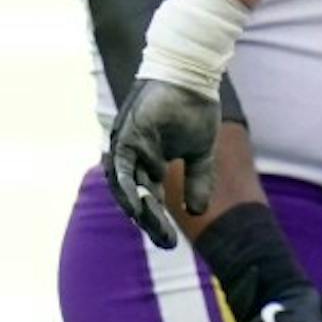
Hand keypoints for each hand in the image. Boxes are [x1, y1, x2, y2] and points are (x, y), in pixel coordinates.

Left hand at [103, 78, 222, 247]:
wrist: (193, 79)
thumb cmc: (194, 110)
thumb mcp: (200, 154)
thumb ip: (197, 181)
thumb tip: (196, 212)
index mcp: (149, 163)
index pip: (148, 199)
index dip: (157, 222)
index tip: (170, 243)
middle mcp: (133, 158)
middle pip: (135, 197)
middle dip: (149, 221)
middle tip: (166, 242)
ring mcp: (127, 147)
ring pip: (124, 186)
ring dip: (136, 209)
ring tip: (151, 227)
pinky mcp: (126, 136)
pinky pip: (120, 167)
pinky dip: (126, 187)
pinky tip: (137, 206)